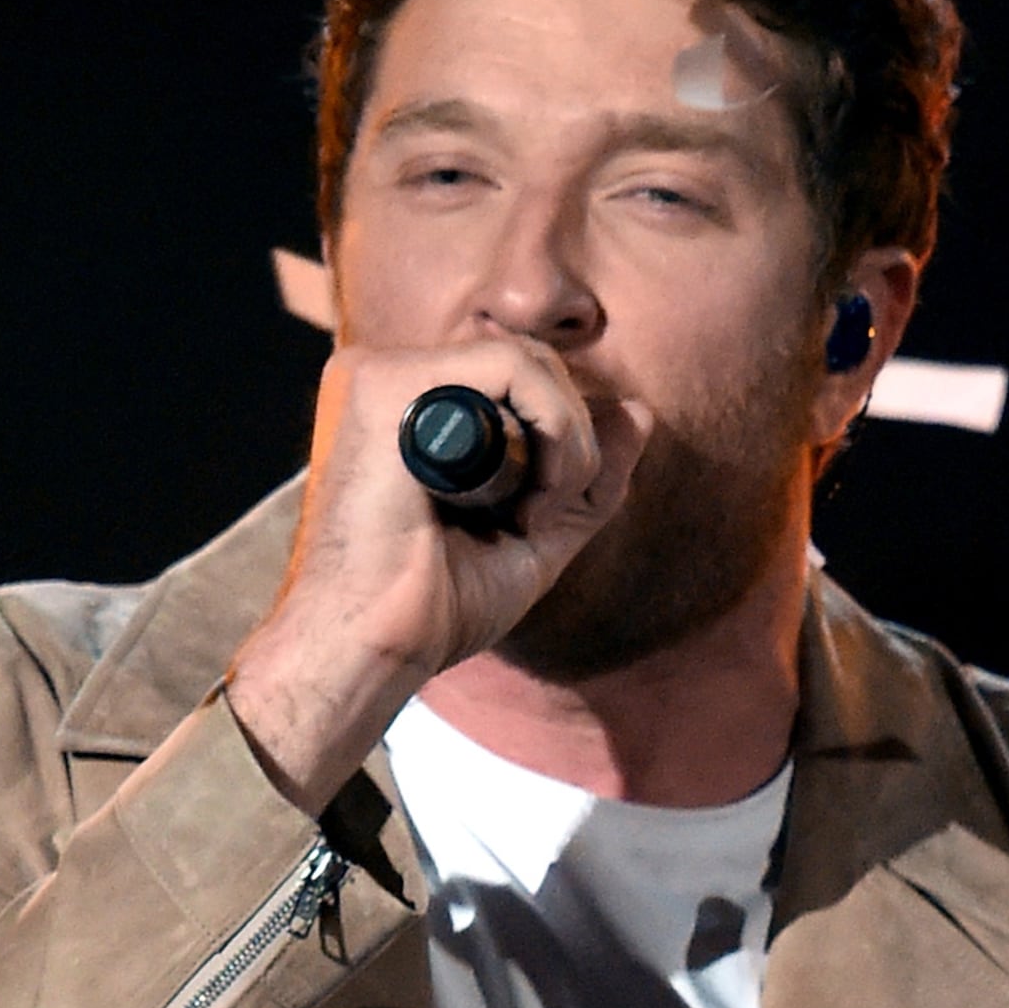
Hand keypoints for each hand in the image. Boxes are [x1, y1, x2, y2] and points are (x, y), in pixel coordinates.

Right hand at [228, 335, 652, 810]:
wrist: (370, 649)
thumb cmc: (430, 608)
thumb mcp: (532, 537)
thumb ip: (585, 477)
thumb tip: (638, 410)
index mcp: (408, 409)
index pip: (515, 380)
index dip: (562, 436)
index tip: (548, 513)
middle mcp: (389, 379)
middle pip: (528, 361)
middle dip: (571, 437)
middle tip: (546, 516)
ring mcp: (382, 374)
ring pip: (527, 359)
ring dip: (567, 439)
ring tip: (536, 514)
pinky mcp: (386, 382)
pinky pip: (511, 366)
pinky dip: (554, 427)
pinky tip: (535, 495)